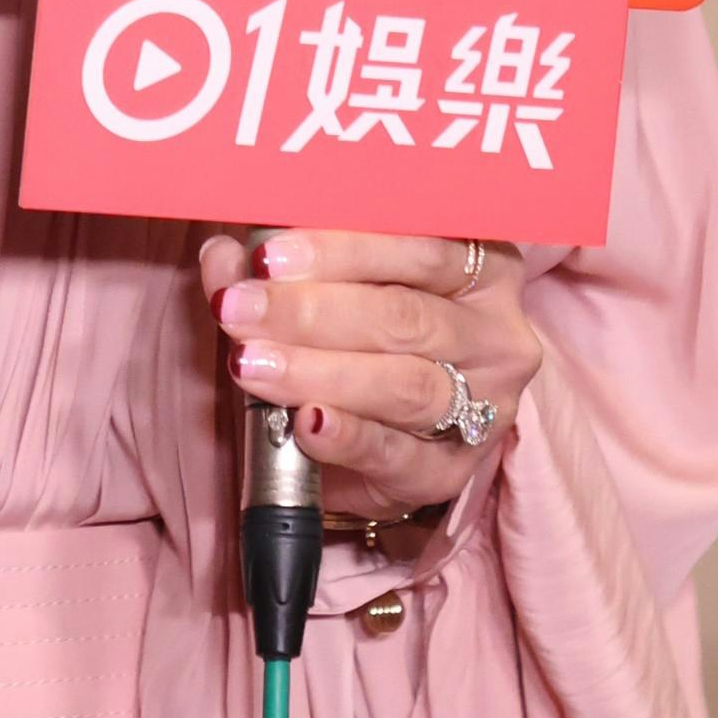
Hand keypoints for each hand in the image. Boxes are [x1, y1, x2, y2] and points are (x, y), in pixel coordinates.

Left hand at [198, 227, 539, 522]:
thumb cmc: (359, 335)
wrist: (380, 435)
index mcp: (479, 266)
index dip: (340, 249)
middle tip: (240, 309)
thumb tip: (223, 255)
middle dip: (310, 311)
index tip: (268, 255)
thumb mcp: (326, 287)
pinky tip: (306, 423)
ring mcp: (485, 406)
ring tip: (252, 362)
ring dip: (318, 372)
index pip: (418, 246)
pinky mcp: (452, 470)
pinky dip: (348, 436)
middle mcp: (494, 333)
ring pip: (403, 384)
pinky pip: (399, 453)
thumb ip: (274, 269)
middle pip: (404, 316)